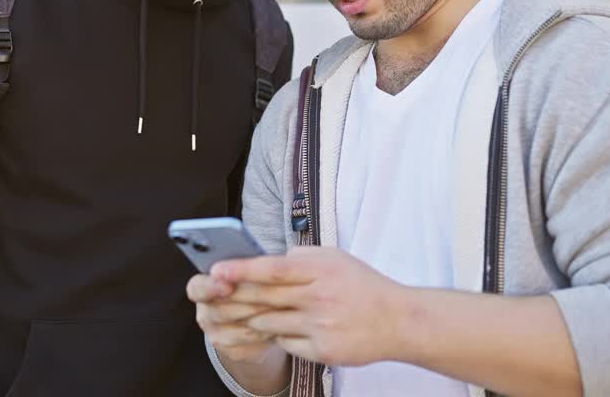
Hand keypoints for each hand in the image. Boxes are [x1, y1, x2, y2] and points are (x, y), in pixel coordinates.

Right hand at [186, 272, 281, 363]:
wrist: (258, 315)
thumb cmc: (252, 284)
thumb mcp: (247, 270)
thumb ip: (246, 266)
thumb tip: (257, 261)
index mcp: (201, 287)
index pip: (197, 288)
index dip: (211, 287)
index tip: (228, 286)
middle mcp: (204, 312)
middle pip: (221, 311)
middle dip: (249, 303)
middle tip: (273, 296)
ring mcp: (215, 334)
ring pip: (237, 329)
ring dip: (262, 319)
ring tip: (282, 308)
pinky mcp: (230, 351)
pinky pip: (248, 345)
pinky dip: (265, 334)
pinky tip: (279, 325)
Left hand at [211, 246, 408, 366]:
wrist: (399, 322)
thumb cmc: (364, 286)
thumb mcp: (336, 258)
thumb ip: (301, 258)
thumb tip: (267, 260)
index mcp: (321, 270)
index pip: (272, 269)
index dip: (241, 269)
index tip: (216, 269)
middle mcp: (318, 298)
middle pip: (264, 298)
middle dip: (233, 296)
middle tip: (210, 294)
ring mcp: (319, 327)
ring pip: (269, 323)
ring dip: (252, 318)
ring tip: (241, 312)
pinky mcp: (322, 351)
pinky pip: (285, 343)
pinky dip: (278, 335)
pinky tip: (282, 328)